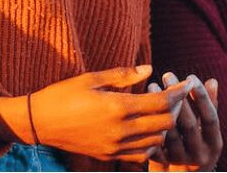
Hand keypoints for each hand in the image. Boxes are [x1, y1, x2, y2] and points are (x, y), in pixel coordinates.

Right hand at [0, 65, 193, 163]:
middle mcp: (121, 131)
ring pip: (156, 140)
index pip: (161, 102)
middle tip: (175, 94)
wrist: (40, 122)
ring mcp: (116, 147)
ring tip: (160, 109)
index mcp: (117, 107)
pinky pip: (142, 153)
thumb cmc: (63, 94)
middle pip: (165, 123)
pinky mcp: (111, 156)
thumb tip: (149, 69)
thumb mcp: (91, 78)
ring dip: (164, 125)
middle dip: (175, 108)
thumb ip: (123, 75)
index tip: (186, 83)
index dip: (177, 92)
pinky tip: (145, 127)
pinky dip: (151, 140)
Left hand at [148, 72, 221, 170]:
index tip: (191, 77)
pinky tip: (141, 105)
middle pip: (189, 124)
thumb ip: (209, 107)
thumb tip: (213, 80)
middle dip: (178, 99)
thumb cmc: (195, 145)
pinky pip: (155, 143)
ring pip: (170, 133)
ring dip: (160, 108)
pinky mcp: (163, 165)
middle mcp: (200, 155)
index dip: (202, 97)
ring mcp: (181, 162)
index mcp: (213, 144)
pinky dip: (148, 124)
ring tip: (152, 84)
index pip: (211, 118)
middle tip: (167, 75)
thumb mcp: (206, 131)